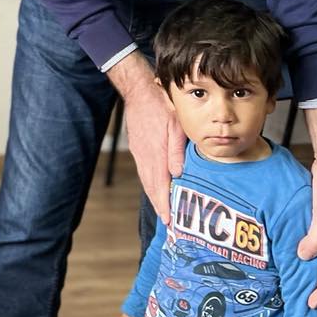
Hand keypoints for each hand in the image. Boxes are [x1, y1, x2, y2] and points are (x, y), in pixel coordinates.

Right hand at [110, 53, 183, 222]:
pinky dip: (150, 184)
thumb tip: (177, 174)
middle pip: (152, 188)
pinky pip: (144, 171)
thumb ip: (176, 151)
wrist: (139, 91)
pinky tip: (156, 188)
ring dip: (155, 197)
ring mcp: (140, 153)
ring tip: (163, 212)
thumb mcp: (175, 126)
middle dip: (160, 207)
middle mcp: (145, 157)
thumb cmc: (162, 105)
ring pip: (147, 181)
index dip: (165, 205)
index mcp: (156, 154)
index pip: (160, 186)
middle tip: (168, 225)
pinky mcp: (138, 148)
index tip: (169, 222)